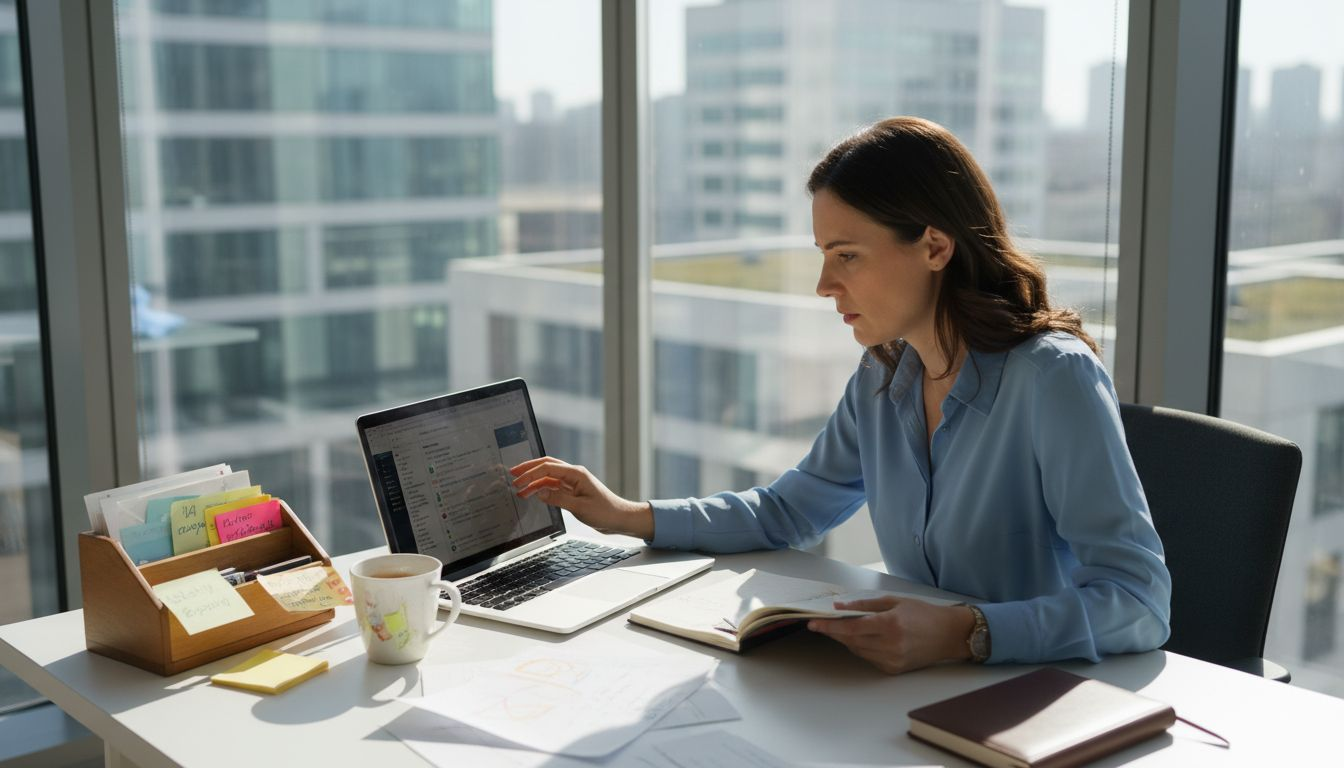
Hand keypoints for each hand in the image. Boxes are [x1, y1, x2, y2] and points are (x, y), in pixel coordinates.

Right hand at [509, 456, 653, 538]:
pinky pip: (554, 487)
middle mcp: (574, 475)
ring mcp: (573, 483)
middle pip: (546, 466)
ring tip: (520, 491)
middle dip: (529, 469)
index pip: (548, 468)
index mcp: (576, 474)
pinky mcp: (573, 492)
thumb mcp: (580, 507)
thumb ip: (558, 499)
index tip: (517, 479)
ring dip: (534, 482)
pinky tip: (534, 495)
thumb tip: (539, 493)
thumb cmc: (605, 512)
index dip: (530, 473)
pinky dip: (542, 489)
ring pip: (549, 477)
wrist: (620, 518)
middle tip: (513, 474)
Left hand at [807, 597, 974, 674]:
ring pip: (858, 650)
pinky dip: (861, 647)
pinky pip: (869, 658)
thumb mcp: (894, 602)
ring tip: (840, 628)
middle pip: (851, 640)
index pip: (851, 628)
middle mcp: (891, 645)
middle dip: (834, 631)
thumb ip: (865, 606)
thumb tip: (840, 607)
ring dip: (846, 639)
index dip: (830, 626)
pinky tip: (862, 638)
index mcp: (891, 625)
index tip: (814, 622)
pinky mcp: (894, 670)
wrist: (949, 635)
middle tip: (821, 623)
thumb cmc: (923, 614)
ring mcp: (892, 660)